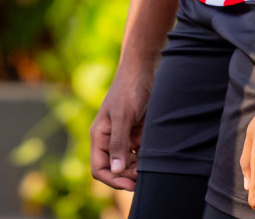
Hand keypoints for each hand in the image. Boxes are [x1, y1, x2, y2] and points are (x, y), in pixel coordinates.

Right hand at [91, 63, 153, 191]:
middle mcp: (109, 139)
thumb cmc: (129, 88)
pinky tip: (156, 156)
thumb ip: (119, 143)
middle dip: (129, 176)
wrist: (144, 69)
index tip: (132, 184)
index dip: (113, 180)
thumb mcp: (123, 116)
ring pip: (128, 165)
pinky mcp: (137, 134)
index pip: (99, 168)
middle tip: (146, 175)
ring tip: (153, 165)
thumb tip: (116, 171)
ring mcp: (124, 137)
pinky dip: (146, 159)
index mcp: (99, 135)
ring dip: (138, 169)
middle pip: (115, 170)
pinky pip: (139, 155)